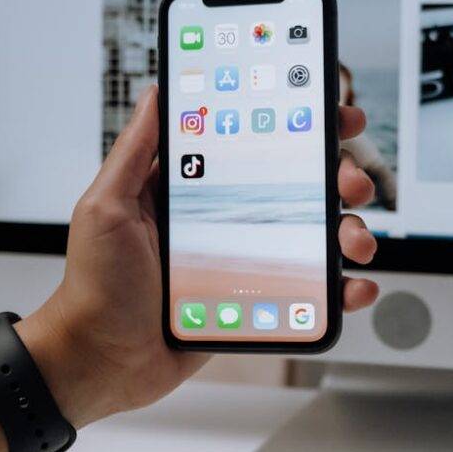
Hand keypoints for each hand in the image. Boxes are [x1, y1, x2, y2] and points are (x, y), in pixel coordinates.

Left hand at [19, 87, 378, 427]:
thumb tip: (158, 91)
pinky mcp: (256, 303)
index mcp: (194, 188)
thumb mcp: (107, 206)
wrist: (102, 360)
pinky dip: (341, 288)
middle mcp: (225, 219)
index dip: (297, 125)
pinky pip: (309, 291)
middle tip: (351, 183)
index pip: (254, 143)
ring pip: (314, 236)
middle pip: (298, 186)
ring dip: (350, 231)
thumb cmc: (96, 286)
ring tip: (356, 243)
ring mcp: (245, 260)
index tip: (332, 114)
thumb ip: (134, 150)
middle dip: (338, 177)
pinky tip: (354, 287)